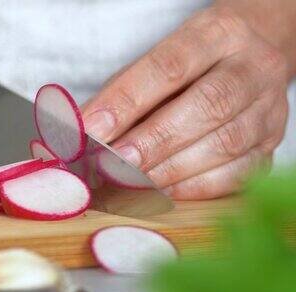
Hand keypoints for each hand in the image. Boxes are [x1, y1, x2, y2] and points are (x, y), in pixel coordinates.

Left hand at [83, 4, 294, 199]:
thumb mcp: (158, 59)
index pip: (169, 66)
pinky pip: (237, 174)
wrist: (253, 57)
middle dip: (154, 140)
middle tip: (114, 163)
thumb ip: (123, 93)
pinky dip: (193, 187)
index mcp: (218, 34)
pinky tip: (162, 191)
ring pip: (225, 144)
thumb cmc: (192, 62)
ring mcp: (269, 109)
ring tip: (130, 182)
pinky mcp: (272, 145)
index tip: (93, 129)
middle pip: (207, 105)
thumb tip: (84, 132)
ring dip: (170, 169)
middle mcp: (253, 68)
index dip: (127, 100)